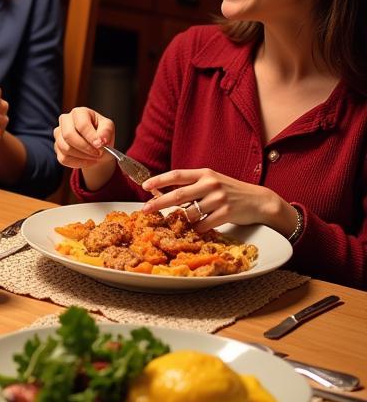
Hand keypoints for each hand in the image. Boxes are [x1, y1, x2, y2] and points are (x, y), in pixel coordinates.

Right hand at [53, 106, 117, 190]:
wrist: (96, 147)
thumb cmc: (101, 134)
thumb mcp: (108, 128)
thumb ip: (106, 131)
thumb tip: (100, 140)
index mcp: (79, 112)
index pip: (81, 124)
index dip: (91, 136)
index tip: (100, 145)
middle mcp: (65, 120)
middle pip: (69, 135)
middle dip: (85, 148)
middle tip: (98, 153)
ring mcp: (58, 133)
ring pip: (65, 148)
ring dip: (82, 156)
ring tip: (94, 157)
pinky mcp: (56, 147)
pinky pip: (63, 158)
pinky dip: (77, 163)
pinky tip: (87, 161)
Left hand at [141, 167, 290, 233]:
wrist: (258, 200)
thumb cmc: (230, 191)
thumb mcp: (211, 182)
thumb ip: (191, 185)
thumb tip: (164, 192)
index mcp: (204, 173)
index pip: (177, 175)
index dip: (159, 180)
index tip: (144, 186)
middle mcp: (211, 184)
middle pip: (178, 195)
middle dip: (158, 203)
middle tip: (145, 209)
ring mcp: (219, 199)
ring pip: (190, 213)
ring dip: (184, 219)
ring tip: (187, 219)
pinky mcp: (226, 213)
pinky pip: (203, 225)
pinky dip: (198, 228)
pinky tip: (201, 226)